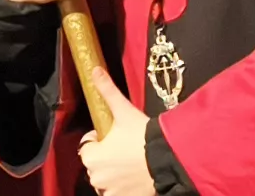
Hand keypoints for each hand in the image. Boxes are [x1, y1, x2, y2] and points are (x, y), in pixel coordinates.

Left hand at [78, 68, 154, 195]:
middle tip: (126, 148)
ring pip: (106, 180)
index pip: (87, 147)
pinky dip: (123, 188)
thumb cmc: (143, 136)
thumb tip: (95, 70)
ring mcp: (109, 192)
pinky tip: (136, 177)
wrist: (167, 159)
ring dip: (114, 174)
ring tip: (133, 163)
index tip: (114, 135)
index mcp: (91, 157)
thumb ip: (107, 91)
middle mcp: (96, 177)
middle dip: (107, 157)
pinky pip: (116, 193)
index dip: (99, 140)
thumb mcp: (124, 111)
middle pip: (96, 165)